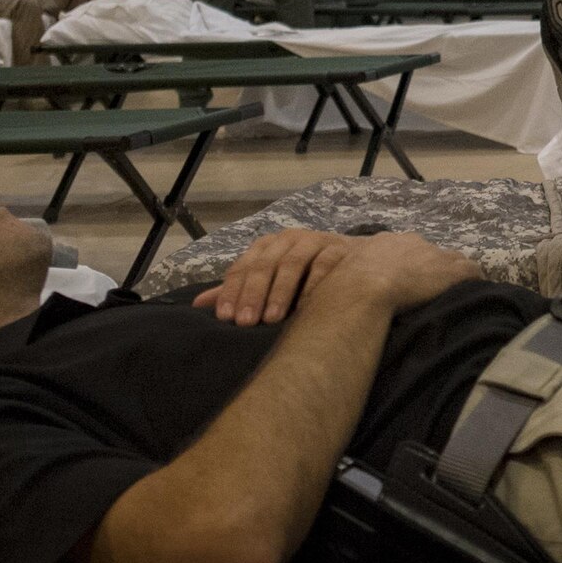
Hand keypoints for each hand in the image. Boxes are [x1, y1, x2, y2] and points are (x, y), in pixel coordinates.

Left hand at [194, 229, 357, 324]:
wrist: (363, 259)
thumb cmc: (309, 273)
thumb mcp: (272, 279)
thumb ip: (239, 290)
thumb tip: (197, 305)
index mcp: (268, 246)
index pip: (243, 267)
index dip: (232, 291)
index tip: (225, 318)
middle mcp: (289, 239)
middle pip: (265, 264)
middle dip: (253, 294)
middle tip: (246, 323)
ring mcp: (316, 241)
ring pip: (293, 262)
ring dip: (281, 291)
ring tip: (272, 319)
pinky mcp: (340, 248)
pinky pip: (326, 264)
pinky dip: (315, 284)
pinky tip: (307, 307)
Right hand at [311, 232, 483, 316]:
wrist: (364, 288)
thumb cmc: (345, 288)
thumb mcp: (341, 278)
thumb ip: (347, 281)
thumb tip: (338, 297)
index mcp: (386, 244)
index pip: (403, 250)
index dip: (407, 265)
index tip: (406, 280)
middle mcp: (412, 243)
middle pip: (429, 253)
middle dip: (431, 267)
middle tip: (429, 288)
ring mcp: (434, 256)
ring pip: (452, 261)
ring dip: (452, 275)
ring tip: (454, 294)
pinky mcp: (453, 271)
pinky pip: (470, 273)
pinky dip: (472, 283)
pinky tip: (475, 296)